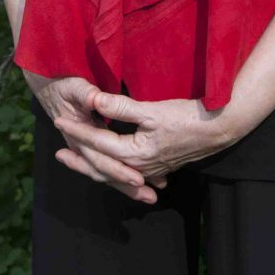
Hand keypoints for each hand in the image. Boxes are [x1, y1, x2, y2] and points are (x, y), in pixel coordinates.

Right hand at [22, 70, 164, 204]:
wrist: (48, 88)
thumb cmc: (62, 86)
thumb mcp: (73, 86)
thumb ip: (85, 93)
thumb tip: (95, 99)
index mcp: (78, 137)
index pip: (100, 159)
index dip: (119, 169)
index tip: (138, 178)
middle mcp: (82, 148)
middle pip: (106, 172)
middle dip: (128, 185)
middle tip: (151, 196)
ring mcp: (86, 150)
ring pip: (108, 173)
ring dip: (127, 186)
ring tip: (150, 197)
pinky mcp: (93, 148)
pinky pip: (109, 166)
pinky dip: (123, 176)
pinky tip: (142, 183)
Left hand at [53, 89, 232, 204]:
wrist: (216, 130)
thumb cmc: (185, 117)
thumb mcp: (151, 110)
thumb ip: (121, 106)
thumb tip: (94, 100)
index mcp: (132, 153)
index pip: (96, 142)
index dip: (76, 130)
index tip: (58, 120)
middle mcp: (137, 167)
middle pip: (100, 167)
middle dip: (78, 159)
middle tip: (57, 154)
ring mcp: (147, 169)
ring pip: (113, 173)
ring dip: (93, 166)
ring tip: (77, 160)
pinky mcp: (156, 167)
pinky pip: (126, 174)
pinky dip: (112, 171)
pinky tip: (111, 168)